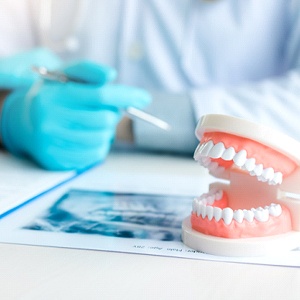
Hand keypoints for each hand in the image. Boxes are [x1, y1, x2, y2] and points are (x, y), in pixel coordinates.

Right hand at [0, 51, 150, 169]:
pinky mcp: (57, 160)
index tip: (145, 98)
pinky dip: (100, 145)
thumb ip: (89, 71)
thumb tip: (111, 75)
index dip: (126, 96)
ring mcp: (52, 143)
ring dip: (106, 131)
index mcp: (54, 96)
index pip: (99, 95)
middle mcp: (50, 121)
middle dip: (112, 115)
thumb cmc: (55, 97)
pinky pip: (95, 156)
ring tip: (93, 124)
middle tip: (106, 111)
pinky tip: (89, 137)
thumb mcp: (66, 76)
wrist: (26, 122)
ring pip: (102, 139)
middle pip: (104, 120)